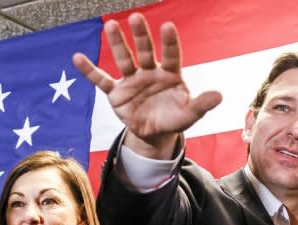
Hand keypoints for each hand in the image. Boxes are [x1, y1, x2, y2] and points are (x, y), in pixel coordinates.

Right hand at [72, 13, 221, 157]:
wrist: (156, 133)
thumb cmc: (175, 118)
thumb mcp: (191, 113)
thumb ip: (202, 104)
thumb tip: (220, 95)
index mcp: (170, 74)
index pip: (171, 55)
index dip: (170, 42)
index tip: (168, 26)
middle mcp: (150, 72)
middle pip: (145, 52)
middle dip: (141, 36)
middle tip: (136, 18)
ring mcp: (132, 81)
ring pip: (124, 59)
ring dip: (117, 44)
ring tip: (111, 26)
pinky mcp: (117, 93)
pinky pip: (101, 81)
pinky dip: (89, 71)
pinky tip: (77, 58)